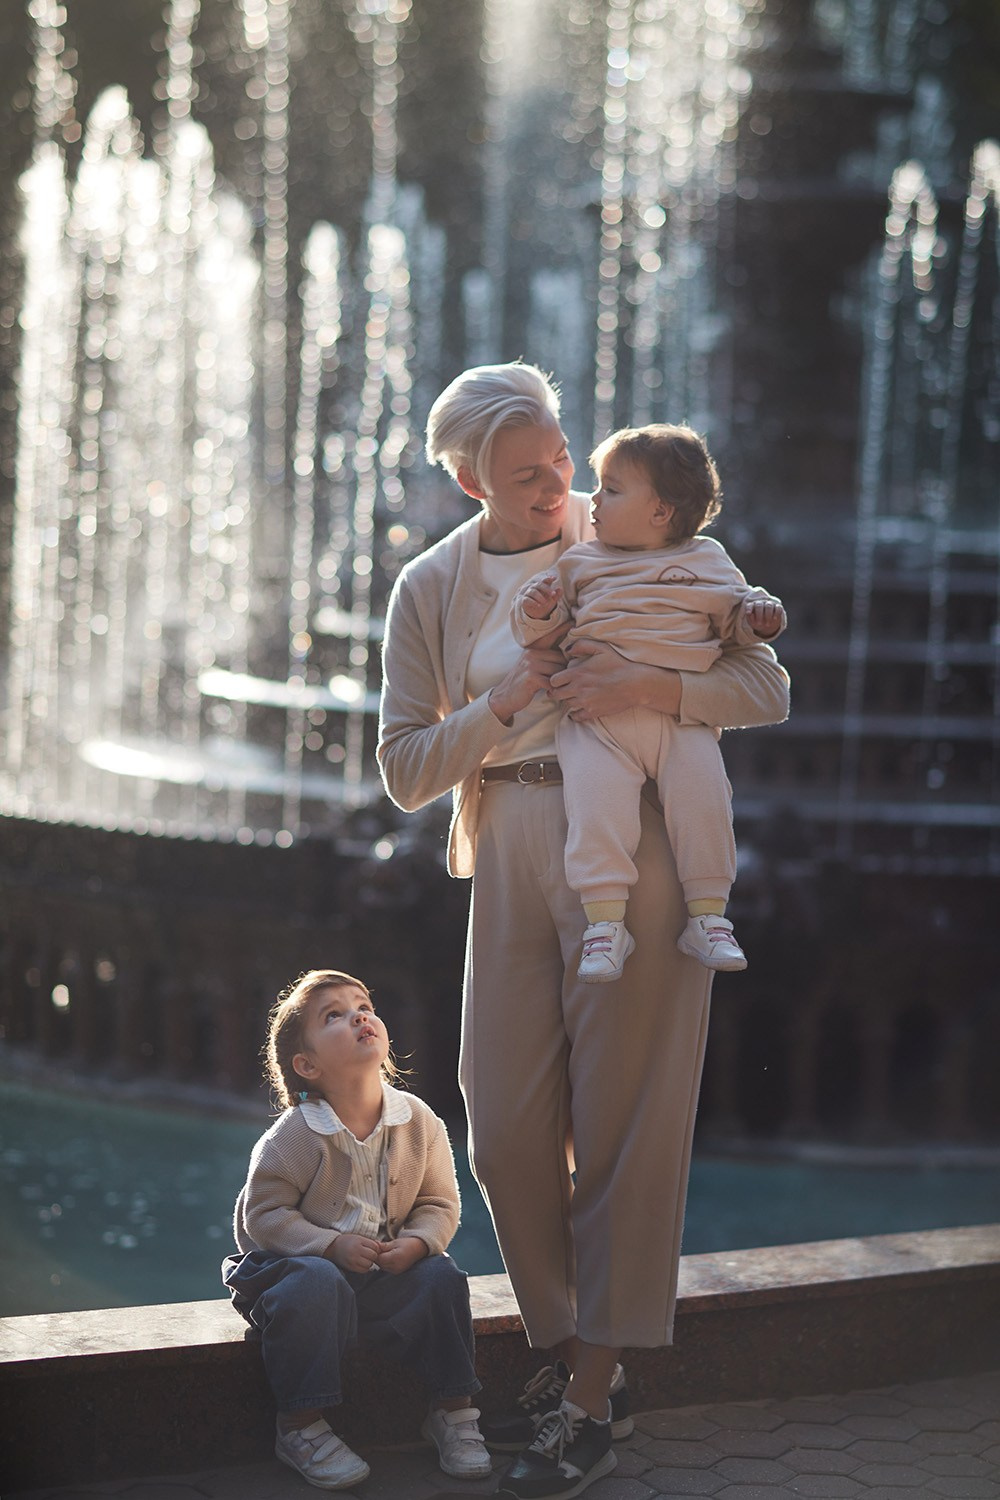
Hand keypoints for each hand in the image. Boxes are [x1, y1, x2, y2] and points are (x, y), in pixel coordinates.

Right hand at [326, 1233, 382, 1272]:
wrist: (332, 1247)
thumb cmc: (347, 1241)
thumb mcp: (358, 1238)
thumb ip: (369, 1242)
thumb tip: (380, 1248)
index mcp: (359, 1241)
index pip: (375, 1246)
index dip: (376, 1248)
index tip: (372, 1248)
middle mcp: (356, 1250)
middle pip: (373, 1256)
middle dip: (373, 1256)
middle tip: (369, 1254)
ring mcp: (353, 1260)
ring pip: (369, 1264)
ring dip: (369, 1262)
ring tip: (365, 1259)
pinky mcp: (351, 1267)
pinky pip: (363, 1270)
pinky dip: (365, 1268)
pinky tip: (361, 1264)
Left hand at [377, 1236, 428, 1273]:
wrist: (419, 1249)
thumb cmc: (407, 1243)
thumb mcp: (395, 1242)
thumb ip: (383, 1246)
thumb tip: (373, 1246)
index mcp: (395, 1258)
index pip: (379, 1258)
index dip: (376, 1253)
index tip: (377, 1247)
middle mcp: (396, 1267)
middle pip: (380, 1264)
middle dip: (378, 1256)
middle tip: (380, 1248)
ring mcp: (397, 1271)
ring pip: (382, 1267)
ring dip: (381, 1260)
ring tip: (386, 1252)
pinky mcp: (397, 1272)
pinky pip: (387, 1268)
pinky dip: (385, 1263)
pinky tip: (389, 1257)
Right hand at [488, 627, 567, 724]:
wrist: (504, 696)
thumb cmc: (523, 682)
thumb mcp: (532, 665)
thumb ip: (546, 657)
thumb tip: (568, 654)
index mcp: (533, 648)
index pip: (551, 635)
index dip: (563, 627)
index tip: (574, 620)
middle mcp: (532, 653)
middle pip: (561, 658)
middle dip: (563, 670)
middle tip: (560, 680)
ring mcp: (531, 664)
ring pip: (558, 670)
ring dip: (558, 681)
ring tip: (554, 687)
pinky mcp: (531, 677)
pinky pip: (552, 682)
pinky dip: (553, 689)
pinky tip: (549, 692)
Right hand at [520, 572, 562, 620]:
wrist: (537, 613)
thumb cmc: (545, 603)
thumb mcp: (552, 600)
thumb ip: (556, 595)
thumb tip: (560, 589)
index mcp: (541, 586)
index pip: (545, 580)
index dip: (548, 579)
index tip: (554, 578)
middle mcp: (534, 588)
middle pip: (539, 585)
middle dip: (546, 589)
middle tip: (553, 594)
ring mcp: (528, 594)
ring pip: (533, 592)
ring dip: (540, 597)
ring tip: (545, 602)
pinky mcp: (525, 601)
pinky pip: (527, 600)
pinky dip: (533, 602)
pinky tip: (538, 605)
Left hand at [549, 639, 680, 721]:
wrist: (635, 684)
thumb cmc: (619, 664)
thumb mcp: (601, 648)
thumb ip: (581, 645)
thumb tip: (566, 649)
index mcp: (577, 673)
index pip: (553, 681)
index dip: (554, 680)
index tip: (560, 679)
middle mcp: (578, 689)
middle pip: (556, 695)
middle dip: (557, 691)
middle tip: (563, 689)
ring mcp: (585, 702)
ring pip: (566, 705)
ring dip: (568, 700)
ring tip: (575, 695)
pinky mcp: (593, 712)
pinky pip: (577, 717)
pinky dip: (576, 714)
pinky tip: (580, 708)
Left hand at [745, 598, 784, 639]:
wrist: (767, 624)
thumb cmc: (757, 622)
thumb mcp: (752, 622)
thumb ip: (750, 618)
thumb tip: (750, 614)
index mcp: (753, 606)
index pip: (750, 605)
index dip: (749, 608)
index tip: (748, 613)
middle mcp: (761, 603)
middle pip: (759, 605)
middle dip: (759, 615)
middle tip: (759, 624)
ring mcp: (770, 604)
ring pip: (769, 606)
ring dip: (768, 615)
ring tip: (767, 625)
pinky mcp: (778, 606)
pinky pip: (778, 607)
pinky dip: (777, 613)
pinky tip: (775, 619)